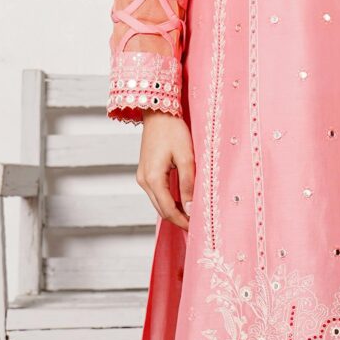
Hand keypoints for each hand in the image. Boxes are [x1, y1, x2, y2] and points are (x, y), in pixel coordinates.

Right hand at [135, 111, 193, 226]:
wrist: (158, 112)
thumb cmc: (173, 130)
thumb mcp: (186, 157)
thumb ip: (188, 184)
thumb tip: (190, 209)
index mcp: (153, 178)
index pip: (168, 210)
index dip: (182, 221)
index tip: (197, 227)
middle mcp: (144, 180)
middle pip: (161, 210)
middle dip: (178, 219)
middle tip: (197, 224)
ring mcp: (142, 177)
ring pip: (158, 203)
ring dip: (173, 211)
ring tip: (192, 214)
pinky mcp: (145, 172)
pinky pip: (157, 193)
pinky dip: (169, 200)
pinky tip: (182, 201)